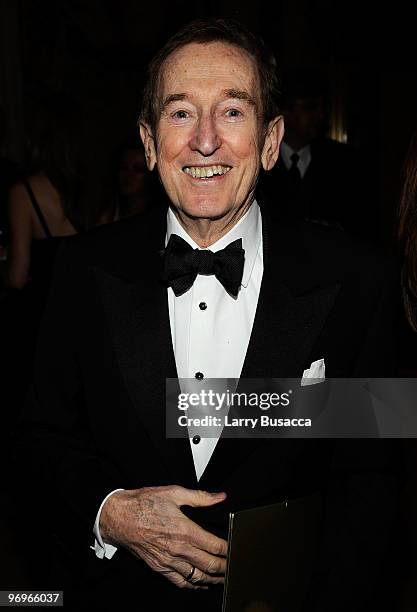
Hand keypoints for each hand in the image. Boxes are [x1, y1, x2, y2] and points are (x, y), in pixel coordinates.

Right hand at [99, 485, 227, 588]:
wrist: (119, 516)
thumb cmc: (144, 503)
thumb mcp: (174, 492)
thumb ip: (200, 497)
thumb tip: (220, 496)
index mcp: (185, 530)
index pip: (215, 546)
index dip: (229, 549)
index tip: (236, 548)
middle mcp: (179, 549)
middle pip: (210, 565)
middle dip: (226, 567)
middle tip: (235, 566)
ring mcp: (169, 561)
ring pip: (197, 577)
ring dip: (213, 579)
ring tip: (224, 577)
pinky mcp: (159, 567)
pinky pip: (180, 581)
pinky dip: (193, 584)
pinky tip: (201, 582)